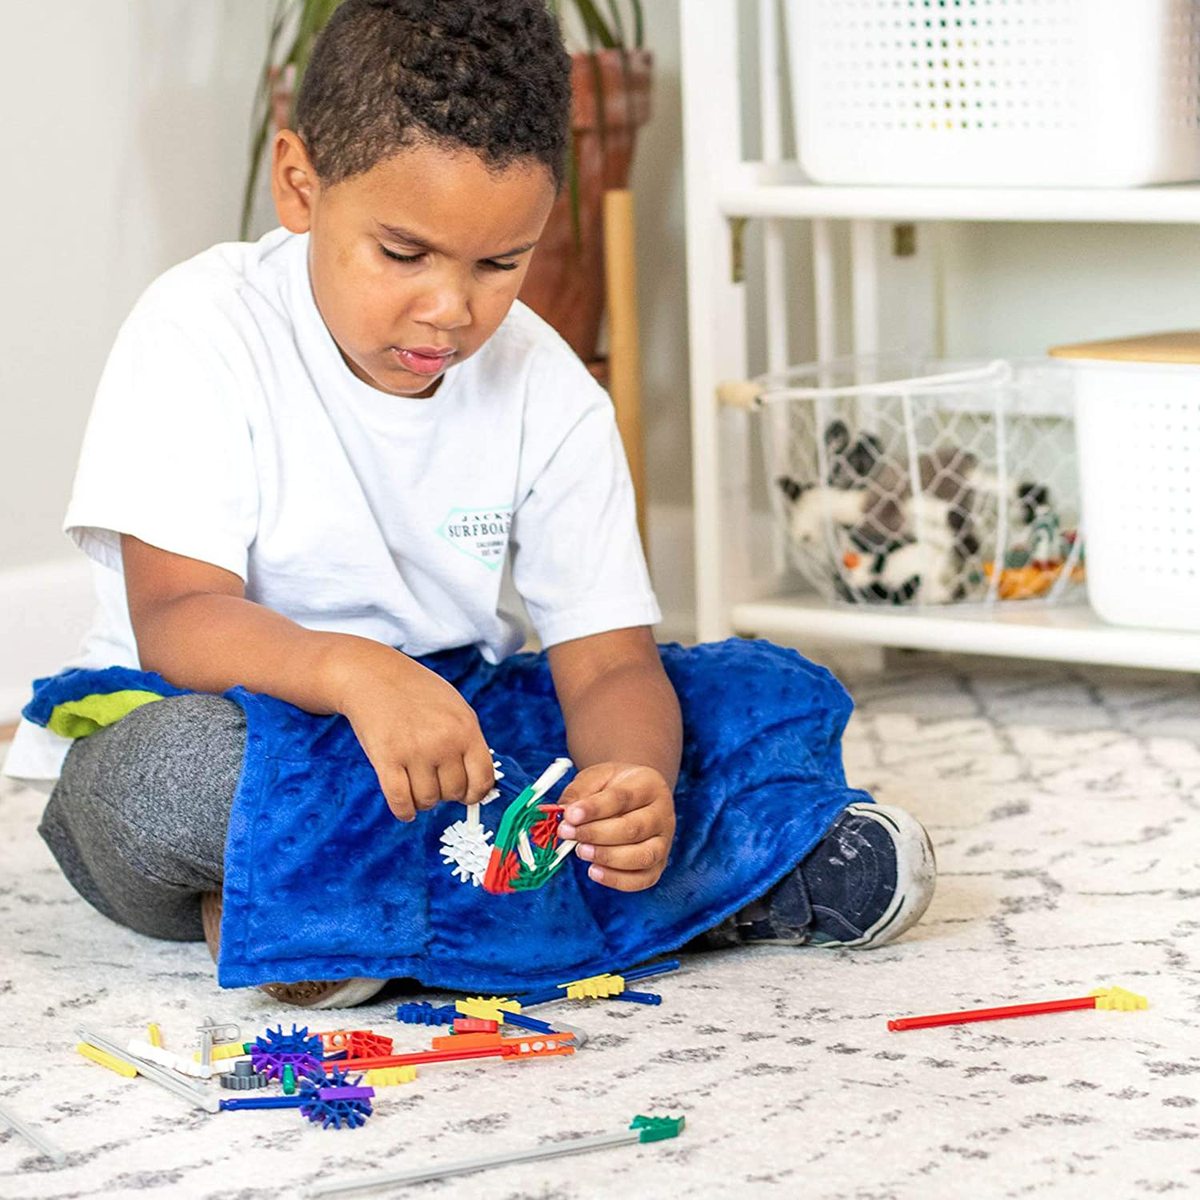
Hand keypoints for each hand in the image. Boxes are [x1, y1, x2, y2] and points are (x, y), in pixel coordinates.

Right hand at [330, 639, 494, 821]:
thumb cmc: (417, 692)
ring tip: (417, 785)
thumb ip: (469, 740)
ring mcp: (415, 751)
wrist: (373, 675)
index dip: (476, 793)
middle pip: (454, 792)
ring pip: (428, 800)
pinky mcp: (386, 758)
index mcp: (466, 728)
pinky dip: (404, 811)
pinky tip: (406, 810)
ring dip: (423, 800)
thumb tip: (479, 781)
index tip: (467, 795)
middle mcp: (444, 742)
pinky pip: (400, 801)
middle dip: (445, 793)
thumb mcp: (455, 708)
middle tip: (434, 781)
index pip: (483, 778)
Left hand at [556, 763, 675, 891]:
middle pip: (634, 828)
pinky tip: (594, 871)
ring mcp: (664, 842)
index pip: (622, 798)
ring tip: (580, 851)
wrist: (635, 796)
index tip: (570, 816)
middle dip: (596, 834)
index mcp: (649, 785)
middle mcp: (662, 814)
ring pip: (642, 856)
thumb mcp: (596, 778)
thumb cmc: (614, 787)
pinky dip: (618, 880)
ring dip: (608, 857)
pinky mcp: (658, 865)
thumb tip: (563, 813)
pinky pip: (643, 879)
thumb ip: (579, 793)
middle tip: (568, 833)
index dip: (594, 809)